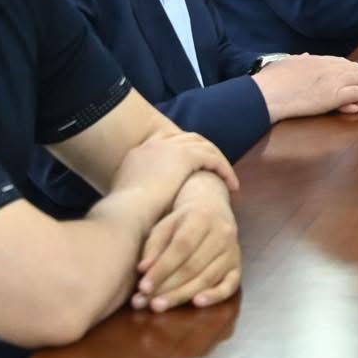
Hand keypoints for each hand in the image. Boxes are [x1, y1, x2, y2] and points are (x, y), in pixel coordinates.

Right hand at [111, 129, 238, 212]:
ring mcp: (170, 148)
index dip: (183, 152)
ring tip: (228, 180)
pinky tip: (232, 186)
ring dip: (218, 162)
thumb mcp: (127, 199)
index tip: (195, 165)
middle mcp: (154, 145)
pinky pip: (213, 158)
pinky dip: (224, 170)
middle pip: (188, 140)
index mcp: (139, 153)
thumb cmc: (125, 217)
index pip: (167, 143)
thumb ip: (138, 193)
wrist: (125, 214)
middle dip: (204, 152)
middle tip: (216, 168)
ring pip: (204, 147)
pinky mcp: (186, 156)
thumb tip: (145, 202)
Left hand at [133, 173, 240, 313]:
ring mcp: (232, 251)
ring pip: (207, 278)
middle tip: (145, 302)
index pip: (181, 247)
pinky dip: (215, 296)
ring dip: (182, 295)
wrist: (212, 207)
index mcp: (201, 218)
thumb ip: (153, 246)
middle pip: (193, 266)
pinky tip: (197, 303)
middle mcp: (222, 234)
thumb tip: (143, 270)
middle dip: (167, 287)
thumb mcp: (165, 224)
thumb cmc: (183, 219)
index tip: (143, 287)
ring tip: (159, 306)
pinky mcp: (237, 266)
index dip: (161, 269)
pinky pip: (230, 285)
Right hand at [255, 54, 357, 120]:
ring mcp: (333, 80)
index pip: (341, 63)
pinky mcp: (335, 94)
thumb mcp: (285, 63)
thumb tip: (305, 56)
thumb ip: (298, 60)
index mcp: (316, 60)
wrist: (268, 93)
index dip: (354, 70)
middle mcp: (328, 67)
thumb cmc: (270, 81)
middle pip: (354, 70)